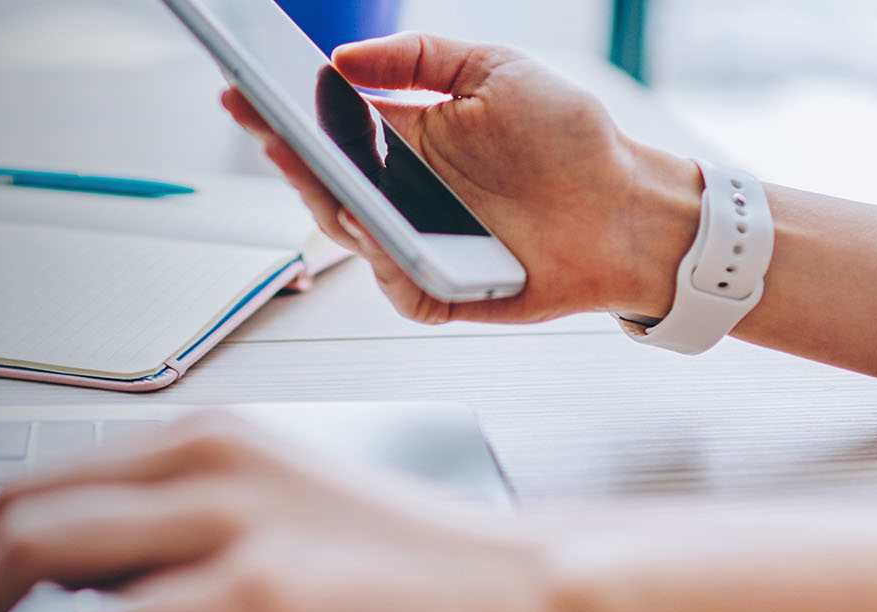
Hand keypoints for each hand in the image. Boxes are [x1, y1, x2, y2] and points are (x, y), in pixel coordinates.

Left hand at [0, 412, 599, 611]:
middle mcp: (209, 460)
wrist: (538, 587)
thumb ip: (200, 530)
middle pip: (20, 508)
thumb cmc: (435, 567)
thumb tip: (97, 582)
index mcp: (217, 439)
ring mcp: (231, 521)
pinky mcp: (256, 593)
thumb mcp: (298, 516)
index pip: (48, 478)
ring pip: (36, 554)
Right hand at [221, 33, 703, 323]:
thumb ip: (419, 57)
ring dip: (332, 206)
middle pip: (327, 182)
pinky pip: (401, 285)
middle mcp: (409, 193)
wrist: (630, 206)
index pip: (330, 125)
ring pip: (355, 235)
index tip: (245, 87)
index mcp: (410, 138)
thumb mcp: (496, 71)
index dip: (284, 110)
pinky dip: (388, 265)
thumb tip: (344, 59)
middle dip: (291, 157)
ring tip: (316, 172)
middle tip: (268, 129)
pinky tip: (381, 236)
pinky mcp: (447, 290)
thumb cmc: (572, 140)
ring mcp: (424, 243)